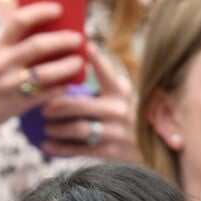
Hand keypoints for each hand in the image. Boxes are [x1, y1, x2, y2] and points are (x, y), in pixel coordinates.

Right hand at [0, 2, 84, 157]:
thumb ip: (13, 47)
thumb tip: (46, 35)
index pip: (20, 20)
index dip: (42, 11)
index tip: (59, 9)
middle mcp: (2, 63)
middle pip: (39, 45)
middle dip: (63, 40)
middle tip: (78, 38)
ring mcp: (10, 84)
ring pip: (47, 72)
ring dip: (68, 66)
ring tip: (79, 62)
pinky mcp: (18, 104)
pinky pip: (46, 94)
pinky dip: (61, 87)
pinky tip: (70, 84)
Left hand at [40, 43, 141, 162]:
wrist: (157, 150)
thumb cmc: (135, 118)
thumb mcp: (128, 95)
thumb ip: (109, 80)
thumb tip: (84, 55)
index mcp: (122, 92)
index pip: (104, 72)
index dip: (93, 59)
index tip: (80, 49)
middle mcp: (120, 110)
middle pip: (80, 105)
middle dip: (57, 106)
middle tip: (44, 108)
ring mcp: (116, 132)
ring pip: (78, 129)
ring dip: (57, 129)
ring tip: (46, 127)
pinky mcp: (112, 152)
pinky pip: (81, 150)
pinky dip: (61, 148)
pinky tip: (47, 146)